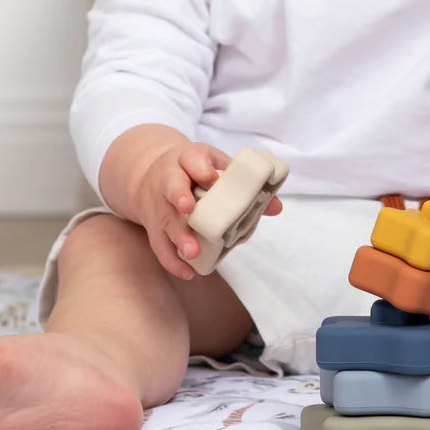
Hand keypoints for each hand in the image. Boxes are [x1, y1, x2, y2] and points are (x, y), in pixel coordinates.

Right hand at [134, 141, 281, 280]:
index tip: (211, 179)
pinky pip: (158, 244)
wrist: (153, 173)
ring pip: (164, 220)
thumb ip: (244, 184)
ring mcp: (158, 204)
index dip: (200, 168)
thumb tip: (276, 207)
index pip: (192, 158)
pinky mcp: (153, 226)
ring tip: (192, 252)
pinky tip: (188, 271)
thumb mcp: (217, 166)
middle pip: (171, 188)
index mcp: (188, 159)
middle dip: (180, 198)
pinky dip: (171, 260)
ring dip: (177, 236)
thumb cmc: (194, 170)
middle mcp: (168, 180)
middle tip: (190, 211)